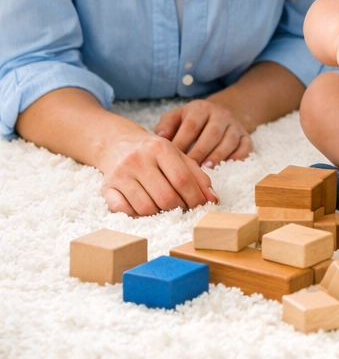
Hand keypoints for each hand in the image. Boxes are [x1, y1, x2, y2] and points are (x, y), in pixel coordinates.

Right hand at [99, 132, 218, 216]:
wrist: (118, 143)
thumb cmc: (155, 153)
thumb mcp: (178, 156)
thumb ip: (198, 176)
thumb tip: (213, 199)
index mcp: (160, 148)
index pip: (182, 179)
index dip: (194, 197)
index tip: (200, 206)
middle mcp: (138, 159)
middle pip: (165, 196)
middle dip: (178, 207)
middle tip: (182, 208)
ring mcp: (120, 173)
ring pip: (145, 207)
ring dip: (159, 213)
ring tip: (164, 207)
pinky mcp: (106, 187)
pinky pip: (123, 210)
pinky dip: (136, 215)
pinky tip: (144, 208)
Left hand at [154, 99, 252, 166]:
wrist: (218, 115)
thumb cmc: (190, 122)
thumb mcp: (177, 117)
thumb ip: (166, 126)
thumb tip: (159, 137)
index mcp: (201, 108)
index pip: (192, 125)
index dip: (182, 142)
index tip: (171, 160)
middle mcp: (220, 114)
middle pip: (212, 133)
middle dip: (200, 152)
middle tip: (188, 169)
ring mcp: (235, 125)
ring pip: (229, 140)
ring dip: (217, 156)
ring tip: (206, 169)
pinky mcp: (246, 136)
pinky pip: (245, 147)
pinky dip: (237, 158)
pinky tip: (226, 168)